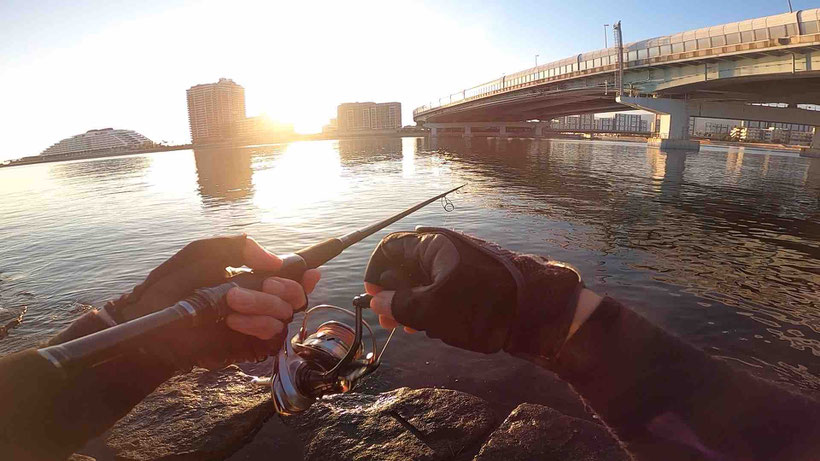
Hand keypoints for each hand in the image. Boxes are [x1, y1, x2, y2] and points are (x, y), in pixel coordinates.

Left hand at [105, 235, 319, 369]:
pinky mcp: (247, 345)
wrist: (149, 321)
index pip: (291, 275)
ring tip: (231, 304)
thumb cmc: (171, 284)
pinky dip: (257, 326)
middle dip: (281, 289)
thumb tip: (275, 261)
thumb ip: (238, 247)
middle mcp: (259, 300)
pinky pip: (271, 336)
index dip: (304, 274)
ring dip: (262, 307)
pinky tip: (234, 321)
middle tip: (254, 286)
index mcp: (252, 277)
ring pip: (284, 315)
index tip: (308, 272)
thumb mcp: (203, 253)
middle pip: (294, 295)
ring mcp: (255, 324)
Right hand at [363, 227, 582, 357]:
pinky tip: (433, 326)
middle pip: (406, 265)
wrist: (538, 310)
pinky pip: (444, 287)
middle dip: (393, 293)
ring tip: (411, 329)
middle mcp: (445, 247)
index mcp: (432, 245)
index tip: (371, 298)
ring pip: (426, 280)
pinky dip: (433, 304)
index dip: (376, 273)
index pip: (390, 249)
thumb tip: (376, 301)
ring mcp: (462, 262)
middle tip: (389, 322)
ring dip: (413, 303)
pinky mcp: (476, 279)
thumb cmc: (481, 305)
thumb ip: (400, 305)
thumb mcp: (432, 310)